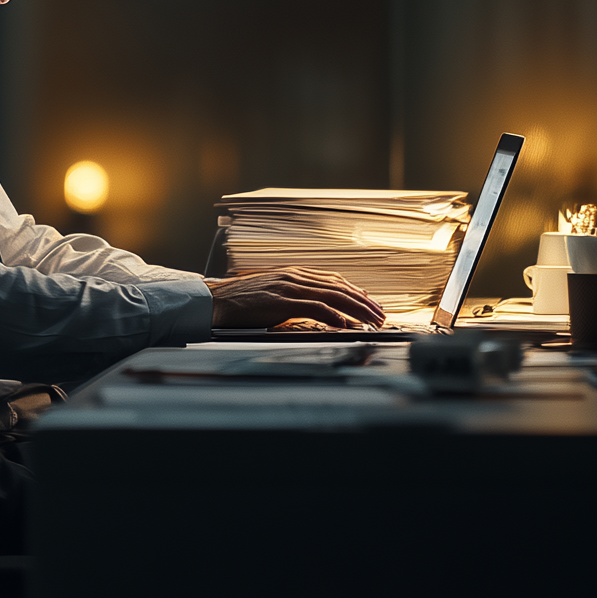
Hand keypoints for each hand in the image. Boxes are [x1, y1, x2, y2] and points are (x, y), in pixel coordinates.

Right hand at [207, 267, 385, 330]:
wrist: (215, 301)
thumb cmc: (240, 302)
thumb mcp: (272, 296)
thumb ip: (294, 300)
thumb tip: (316, 313)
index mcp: (293, 274)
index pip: (333, 280)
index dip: (356, 292)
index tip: (372, 304)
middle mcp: (294, 276)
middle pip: (339, 286)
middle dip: (364, 302)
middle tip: (381, 315)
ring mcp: (288, 287)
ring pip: (332, 295)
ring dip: (356, 309)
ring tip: (372, 321)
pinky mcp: (281, 301)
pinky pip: (314, 307)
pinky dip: (333, 315)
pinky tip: (345, 324)